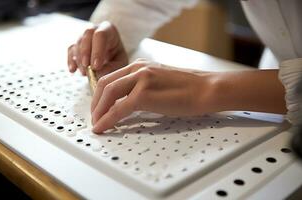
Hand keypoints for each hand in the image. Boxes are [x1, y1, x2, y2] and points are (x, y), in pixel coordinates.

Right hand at [67, 21, 128, 76]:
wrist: (111, 60)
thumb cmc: (117, 59)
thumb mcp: (120, 64)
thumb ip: (111, 67)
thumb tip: (97, 71)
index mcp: (109, 30)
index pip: (101, 34)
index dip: (97, 50)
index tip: (96, 66)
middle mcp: (95, 29)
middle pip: (87, 34)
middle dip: (85, 52)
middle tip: (87, 67)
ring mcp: (84, 36)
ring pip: (78, 42)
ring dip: (79, 59)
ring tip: (85, 73)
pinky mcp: (76, 45)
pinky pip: (70, 50)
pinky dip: (71, 60)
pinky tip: (73, 70)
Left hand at [91, 59, 216, 132]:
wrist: (206, 89)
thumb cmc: (188, 88)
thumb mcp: (159, 82)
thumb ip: (142, 87)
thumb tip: (127, 103)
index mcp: (140, 65)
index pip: (111, 78)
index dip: (100, 94)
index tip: (98, 107)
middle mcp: (138, 68)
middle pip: (105, 84)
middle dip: (95, 102)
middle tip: (94, 116)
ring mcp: (141, 79)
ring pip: (108, 93)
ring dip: (98, 110)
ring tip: (96, 123)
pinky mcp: (144, 94)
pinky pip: (118, 108)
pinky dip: (107, 119)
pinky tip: (103, 127)